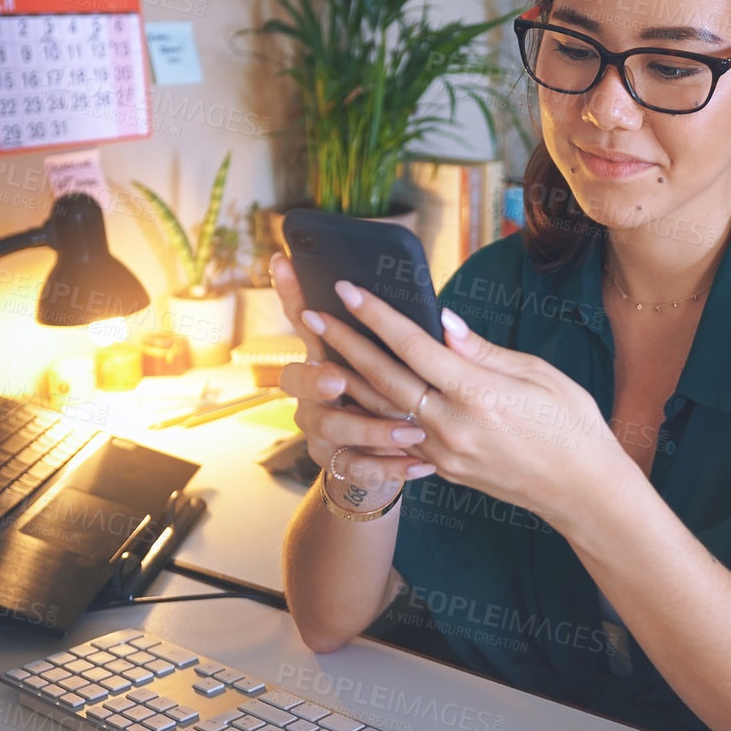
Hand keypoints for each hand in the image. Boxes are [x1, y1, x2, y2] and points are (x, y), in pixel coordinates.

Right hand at [270, 254, 435, 510]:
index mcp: (331, 353)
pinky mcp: (339, 462)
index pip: (304, 317)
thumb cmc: (407, 396)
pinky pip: (356, 468)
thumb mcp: (418, 364)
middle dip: (317, 377)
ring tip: (410, 431)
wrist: (394, 459)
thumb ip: (425, 343)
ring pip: (331, 427)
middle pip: (300, 378)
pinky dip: (389, 467)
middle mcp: (316, 389)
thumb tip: (444, 318)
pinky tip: (420, 464)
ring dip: (370, 429)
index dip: (291, 291)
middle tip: (339, 378)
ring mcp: (322, 428)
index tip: (286, 262)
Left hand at [296, 275, 628, 526]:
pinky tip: (351, 395)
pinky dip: (371, 414)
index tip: (348, 289)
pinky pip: (397, 438)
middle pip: (386, 379)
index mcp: (481, 395)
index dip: (378, 316)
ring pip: (383, 412)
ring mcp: (445, 454)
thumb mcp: (538, 374)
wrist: (583, 492)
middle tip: (311, 314)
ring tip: (318, 350)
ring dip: (347, 378)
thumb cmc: (572, 425)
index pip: (416, 347)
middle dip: (344, 343)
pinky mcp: (444, 470)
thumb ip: (483, 351)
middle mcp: (455, 427)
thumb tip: (442, 321)